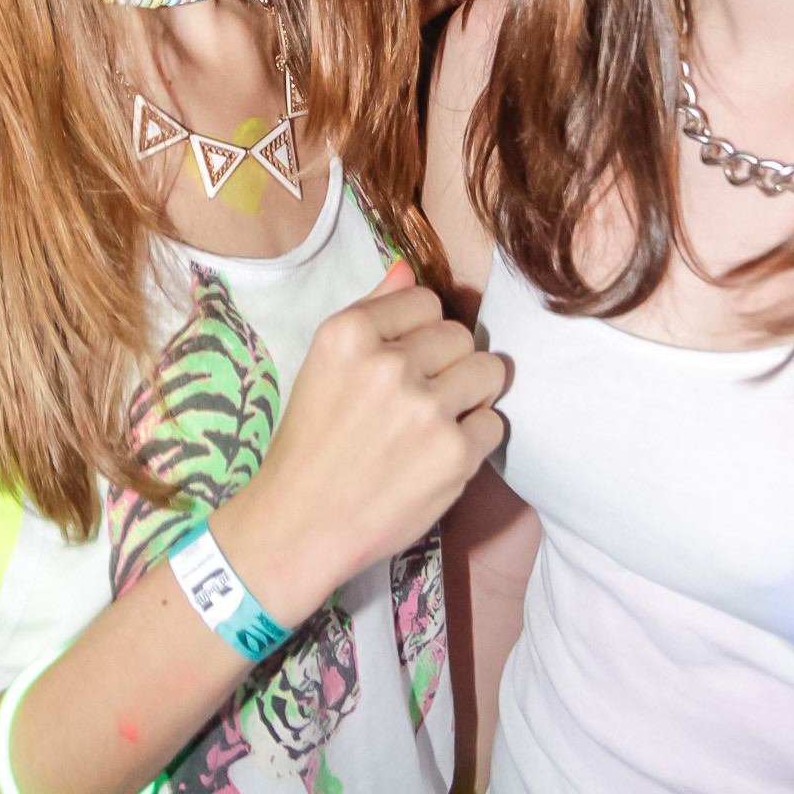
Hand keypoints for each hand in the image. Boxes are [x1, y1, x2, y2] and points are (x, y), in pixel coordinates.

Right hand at [217, 260, 506, 625]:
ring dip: (471, 395)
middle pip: (460, 335)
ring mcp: (425, 409)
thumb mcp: (323, 363)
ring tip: (437, 421)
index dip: (420, 332)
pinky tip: (438, 455)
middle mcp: (388, 364)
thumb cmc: (310, 443)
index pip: (424, 300)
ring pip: (488, 372)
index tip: (405, 360)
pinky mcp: (453, 453)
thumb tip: (407, 269)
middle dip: (448, 363)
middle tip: (421, 397)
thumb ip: (370, 311)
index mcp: (348, 333)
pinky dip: (473, 440)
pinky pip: (493, 424)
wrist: (300, 524)